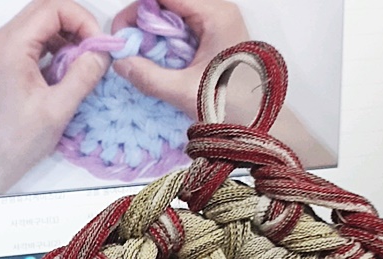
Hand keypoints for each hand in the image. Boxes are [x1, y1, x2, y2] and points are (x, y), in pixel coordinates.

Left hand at [0, 0, 108, 200]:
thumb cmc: (16, 142)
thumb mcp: (57, 109)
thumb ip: (83, 76)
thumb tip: (102, 52)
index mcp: (10, 46)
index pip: (52, 8)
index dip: (82, 20)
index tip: (100, 46)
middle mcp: (1, 41)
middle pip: (46, 11)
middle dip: (77, 26)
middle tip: (96, 52)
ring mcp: (1, 52)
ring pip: (41, 26)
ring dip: (67, 39)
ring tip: (84, 66)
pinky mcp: (5, 65)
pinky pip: (35, 44)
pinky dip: (56, 51)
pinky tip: (68, 73)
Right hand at [112, 0, 249, 121]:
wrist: (262, 123)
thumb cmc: (233, 106)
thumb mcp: (186, 92)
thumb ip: (149, 77)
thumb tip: (120, 64)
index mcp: (216, 15)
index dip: (137, 10)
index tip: (121, 33)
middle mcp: (218, 12)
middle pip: (168, 3)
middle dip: (143, 23)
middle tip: (128, 48)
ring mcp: (217, 25)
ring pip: (174, 17)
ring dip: (154, 35)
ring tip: (141, 58)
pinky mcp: (215, 40)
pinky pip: (183, 32)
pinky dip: (166, 45)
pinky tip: (158, 64)